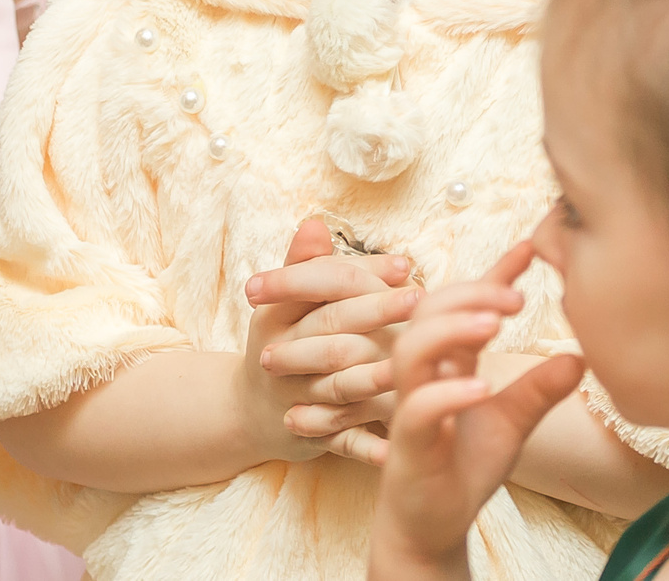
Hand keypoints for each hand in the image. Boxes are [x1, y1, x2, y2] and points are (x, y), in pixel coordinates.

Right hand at [238, 217, 420, 463]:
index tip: (406, 266)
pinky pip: (342, 443)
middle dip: (375, 314)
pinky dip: (368, 447)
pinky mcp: (313, 437)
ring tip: (415, 363)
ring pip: (338, 386)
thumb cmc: (282, 341)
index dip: (362, 274)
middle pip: (331, 332)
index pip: (320, 287)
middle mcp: (283, 357)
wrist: (249, 412)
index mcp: (278, 317)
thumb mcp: (283, 303)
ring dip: (375, 376)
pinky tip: (400, 444)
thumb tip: (316, 222)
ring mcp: (297, 399)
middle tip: (419, 300)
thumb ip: (307, 266)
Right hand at [365, 241, 584, 577]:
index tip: (532, 246)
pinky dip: (449, 392)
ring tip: (495, 324)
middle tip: (515, 296)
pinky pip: (419, 408)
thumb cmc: (464, 468)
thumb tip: (582, 357)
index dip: (495, 273)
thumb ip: (539, 389)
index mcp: (448, 363)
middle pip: (429, 312)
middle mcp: (424, 375)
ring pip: (412, 349)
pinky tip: (482, 387)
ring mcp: (410, 406)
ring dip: (452, 330)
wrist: (433, 525)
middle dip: (469, 294)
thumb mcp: (514, 423)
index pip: (464, 304)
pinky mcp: (408, 444)